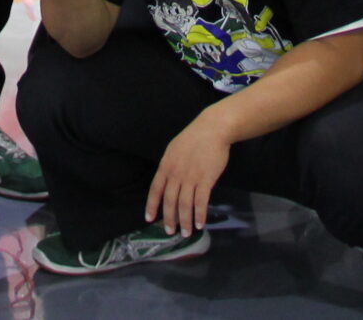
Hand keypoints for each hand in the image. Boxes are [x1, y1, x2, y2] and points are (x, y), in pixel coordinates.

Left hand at [146, 117, 230, 236]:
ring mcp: (191, 177)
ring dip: (184, 221)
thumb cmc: (194, 138)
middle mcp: (176, 174)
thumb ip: (169, 165)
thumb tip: (166, 181)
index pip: (155, 189)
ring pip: (185, 205)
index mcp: (166, 166)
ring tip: (185, 233)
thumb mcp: (174, 149)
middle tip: (169, 232)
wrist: (212, 129)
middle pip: (169, 201)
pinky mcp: (206, 180)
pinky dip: (199, 215)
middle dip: (169, 219)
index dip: (152, 205)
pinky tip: (199, 224)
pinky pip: (200, 202)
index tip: (149, 219)